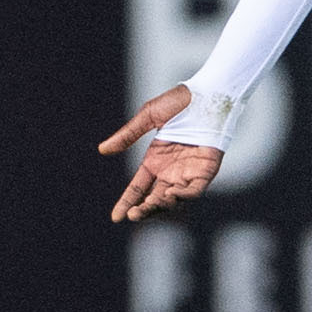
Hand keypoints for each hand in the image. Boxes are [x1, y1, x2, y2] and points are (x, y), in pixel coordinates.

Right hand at [99, 85, 224, 222]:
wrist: (209, 94)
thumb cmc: (180, 101)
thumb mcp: (149, 116)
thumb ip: (128, 135)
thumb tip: (102, 149)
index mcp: (155, 160)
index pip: (138, 188)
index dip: (127, 202)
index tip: (115, 217)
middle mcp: (170, 171)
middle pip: (154, 198)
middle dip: (143, 210)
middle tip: (133, 215)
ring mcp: (188, 172)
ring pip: (173, 199)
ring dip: (160, 206)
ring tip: (148, 206)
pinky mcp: (206, 171)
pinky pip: (194, 190)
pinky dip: (184, 196)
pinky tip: (170, 195)